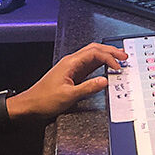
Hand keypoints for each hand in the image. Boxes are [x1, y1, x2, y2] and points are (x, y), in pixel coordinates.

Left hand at [8, 42, 126, 123]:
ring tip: (118, 59)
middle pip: (94, 50)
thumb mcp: (68, 95)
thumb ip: (88, 88)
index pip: (94, 53)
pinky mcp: (72, 75)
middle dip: (110, 51)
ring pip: (92, 56)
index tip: (118, 67)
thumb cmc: (44, 99)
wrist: (30, 105)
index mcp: (70, 63)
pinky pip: (89, 65)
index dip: (109, 58)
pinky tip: (106, 69)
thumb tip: (104, 81)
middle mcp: (71, 62)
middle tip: (124, 56)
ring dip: (106, 56)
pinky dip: (100, 65)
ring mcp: (72, 68)